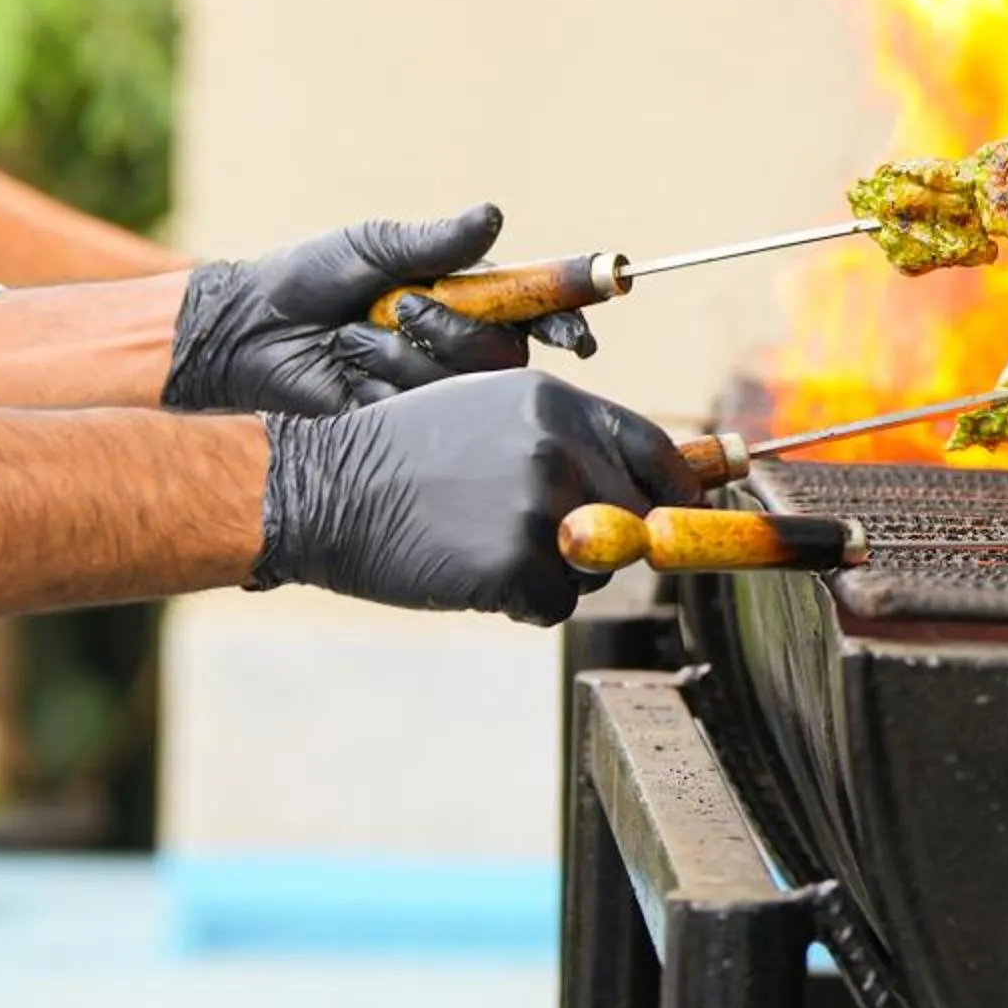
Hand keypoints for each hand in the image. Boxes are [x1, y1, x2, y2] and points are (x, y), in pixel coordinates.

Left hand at [163, 204, 595, 417]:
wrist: (249, 330)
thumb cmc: (308, 278)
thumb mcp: (371, 248)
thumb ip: (434, 241)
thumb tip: (494, 216)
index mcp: (460, 295)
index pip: (532, 307)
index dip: (564, 316)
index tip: (577, 333)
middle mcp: (455, 343)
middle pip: (507, 352)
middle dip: (457, 330)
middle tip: (403, 308)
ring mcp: (430, 387)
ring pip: (464, 384)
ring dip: (408, 355)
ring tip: (354, 337)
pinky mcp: (401, 423)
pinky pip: (422, 413)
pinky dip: (382, 386)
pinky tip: (346, 375)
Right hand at [249, 371, 687, 626]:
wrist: (324, 488)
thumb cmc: (397, 457)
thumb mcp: (484, 412)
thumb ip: (561, 440)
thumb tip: (642, 490)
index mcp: (554, 401)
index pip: (653, 449)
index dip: (677, 491)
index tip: (684, 518)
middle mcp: (559, 445)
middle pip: (636, 516)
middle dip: (601, 540)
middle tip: (529, 537)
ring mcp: (543, 503)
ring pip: (598, 567)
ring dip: (554, 573)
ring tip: (482, 545)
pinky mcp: (520, 560)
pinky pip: (556, 606)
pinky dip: (520, 605)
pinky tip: (469, 574)